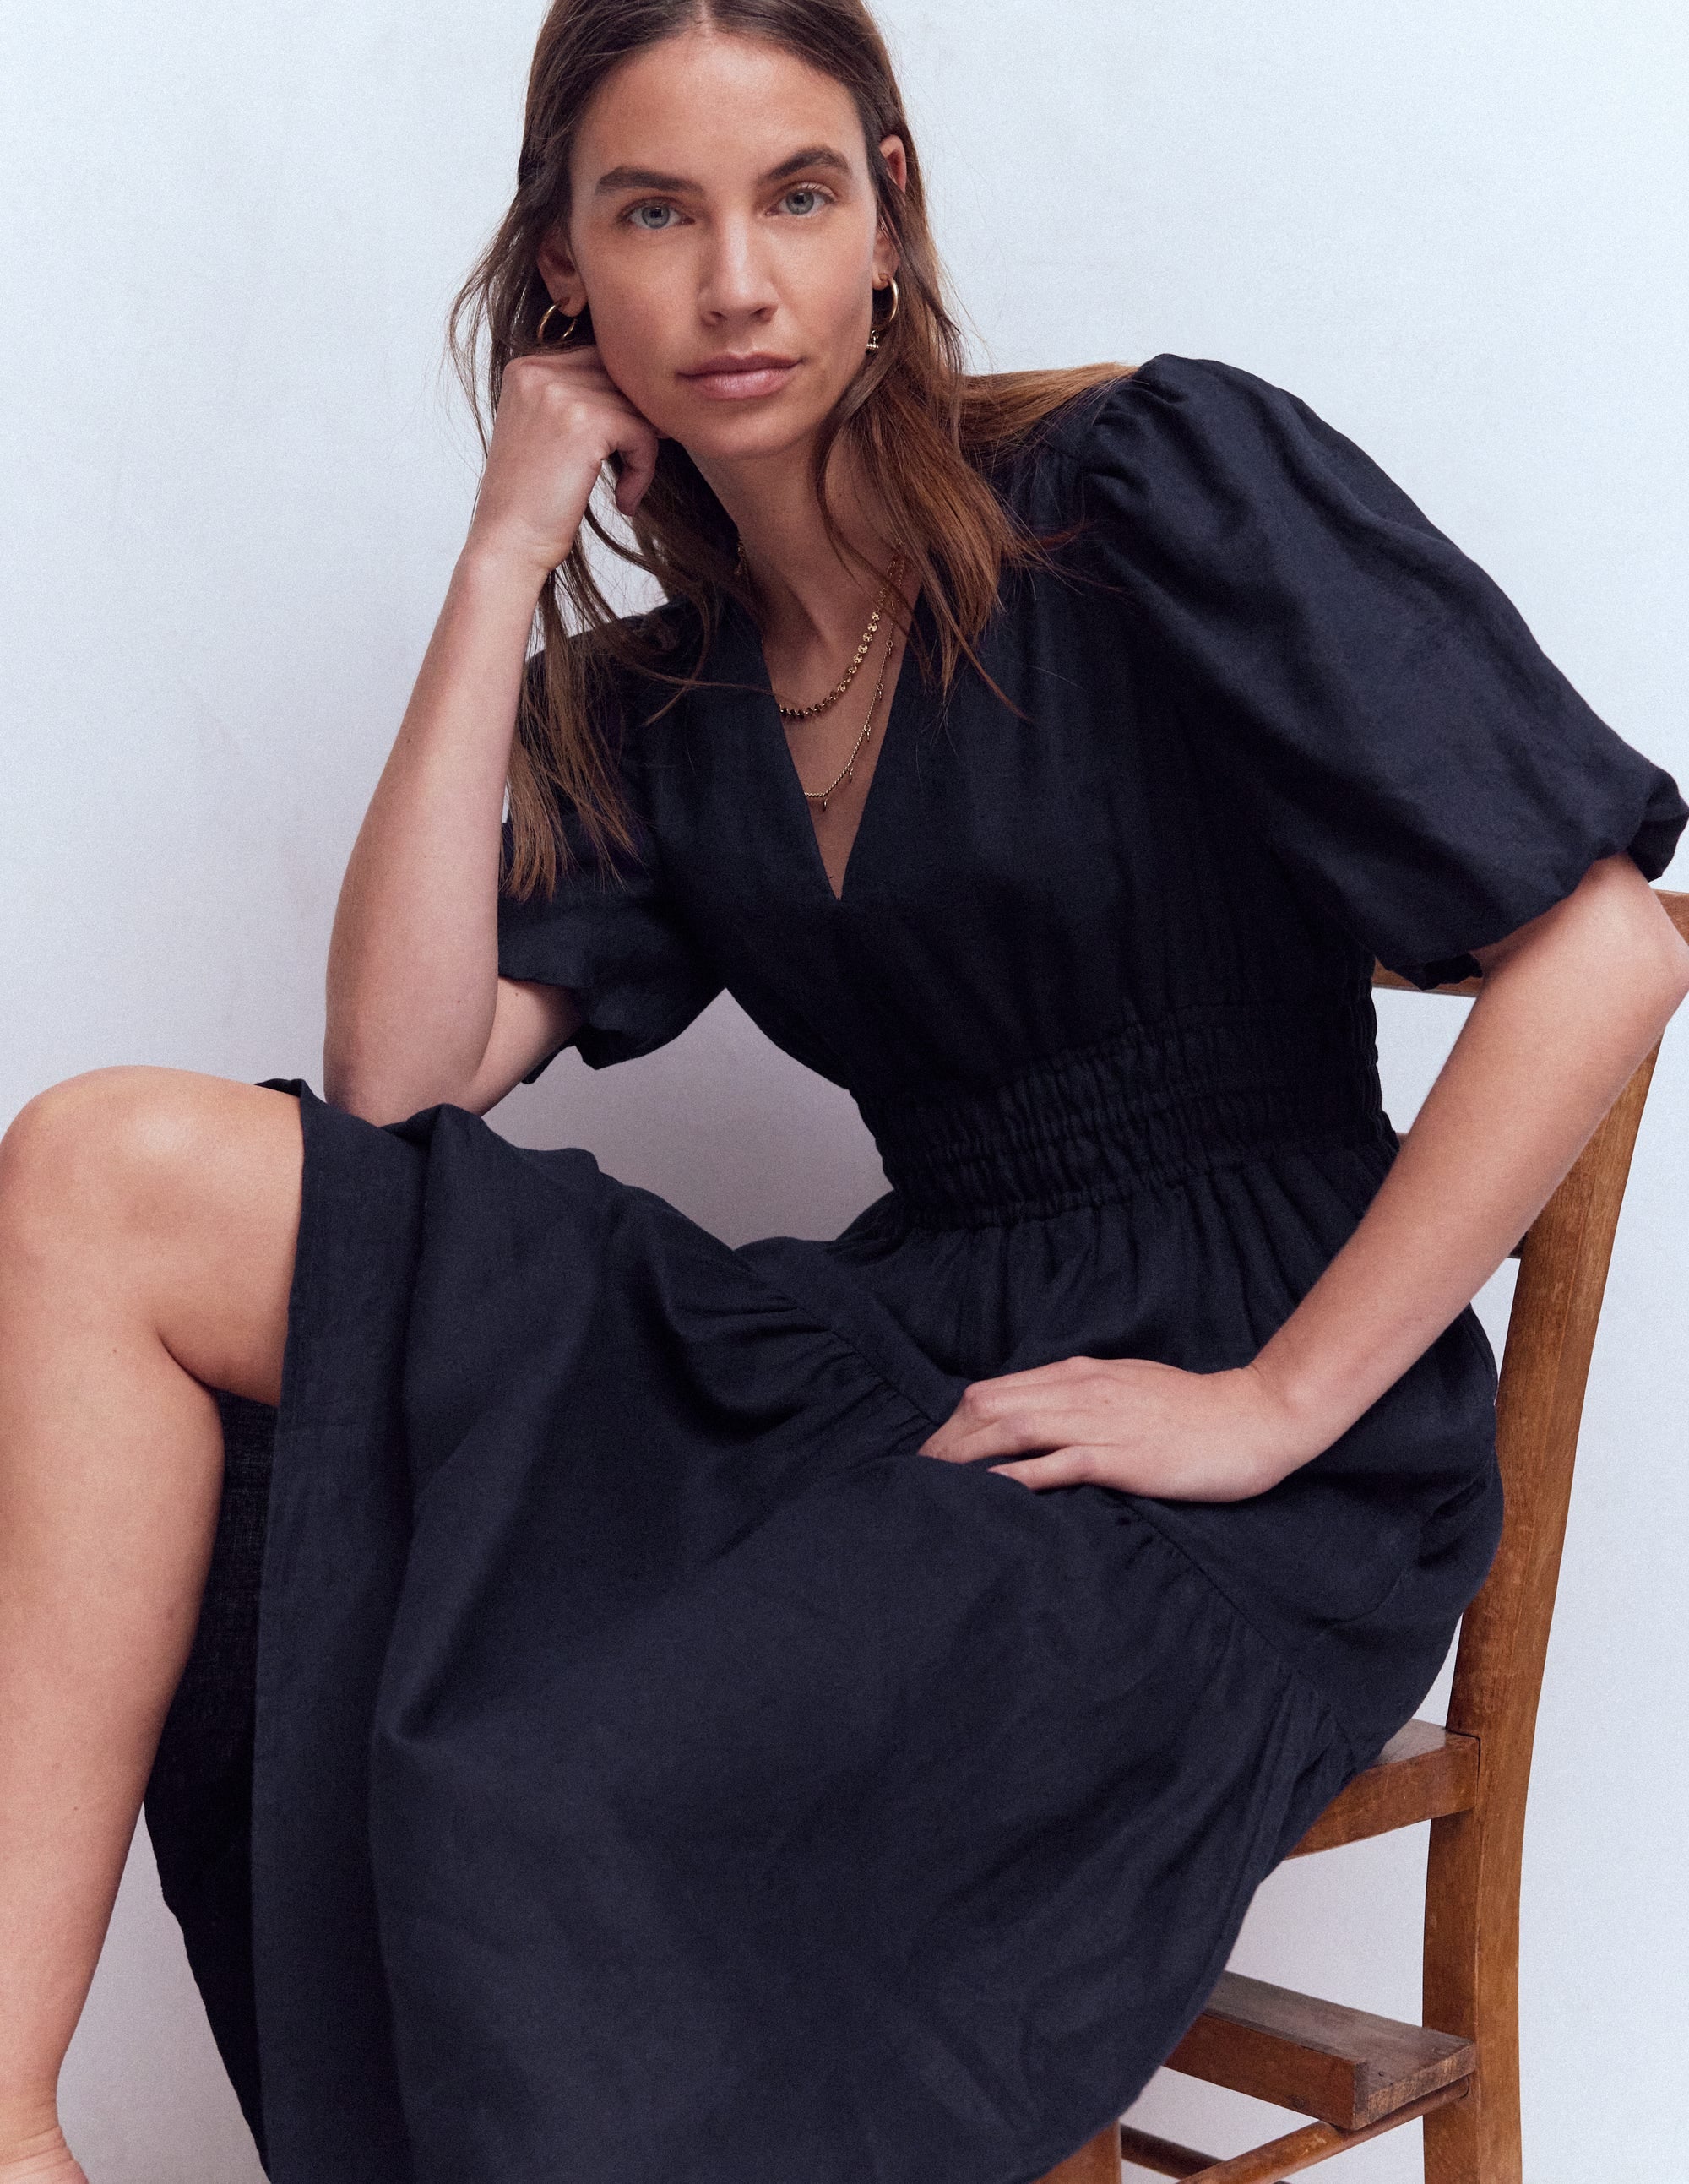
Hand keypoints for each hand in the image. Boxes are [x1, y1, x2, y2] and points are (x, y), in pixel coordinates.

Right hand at [463, 343, 662, 585]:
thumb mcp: (545, 431)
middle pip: (619, 378)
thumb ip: (578, 398)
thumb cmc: (531, 499)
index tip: (627, 442)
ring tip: (627, 488)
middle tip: (637, 462)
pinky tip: (624, 501)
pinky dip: (644, 470)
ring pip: (635, 405)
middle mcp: (538, 371)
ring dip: (642, 451)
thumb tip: (640, 385)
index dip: (622, 400)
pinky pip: (642, 432)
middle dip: (638, 421)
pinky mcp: (584, 422)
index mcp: (525, 368)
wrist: (508, 543)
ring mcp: (559, 393)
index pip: (599, 359)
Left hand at [915, 1354, 1317, 1500]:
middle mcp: (1080, 1390)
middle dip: (944, 1442)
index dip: (953, 1423)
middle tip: (914, 1479)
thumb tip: (1037, 1422)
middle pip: (988, 1406)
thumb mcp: (1126, 1392)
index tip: (932, 1455)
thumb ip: (1081, 1401)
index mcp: (1079, 1374)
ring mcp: (1099, 1422)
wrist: (1254, 1417)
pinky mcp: (1122, 1457)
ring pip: (1012, 1428)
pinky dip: (1016, 1477)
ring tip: (932, 1488)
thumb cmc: (1193, 1412)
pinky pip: (1056, 1464)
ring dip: (965, 1458)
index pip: (994, 1391)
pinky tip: (988, 1494)